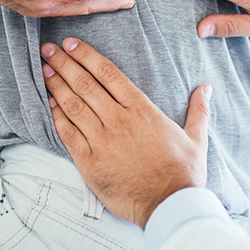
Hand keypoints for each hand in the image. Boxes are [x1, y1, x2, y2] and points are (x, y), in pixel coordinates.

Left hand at [40, 38, 210, 228]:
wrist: (169, 206)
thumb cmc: (184, 173)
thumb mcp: (196, 138)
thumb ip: (198, 110)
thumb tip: (205, 88)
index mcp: (142, 110)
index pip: (108, 74)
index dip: (87, 56)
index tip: (71, 44)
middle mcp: (119, 120)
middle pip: (86, 84)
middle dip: (64, 64)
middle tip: (48, 49)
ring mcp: (102, 141)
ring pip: (73, 105)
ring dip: (57, 85)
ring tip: (44, 70)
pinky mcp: (90, 162)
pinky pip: (68, 134)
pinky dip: (56, 116)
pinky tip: (48, 103)